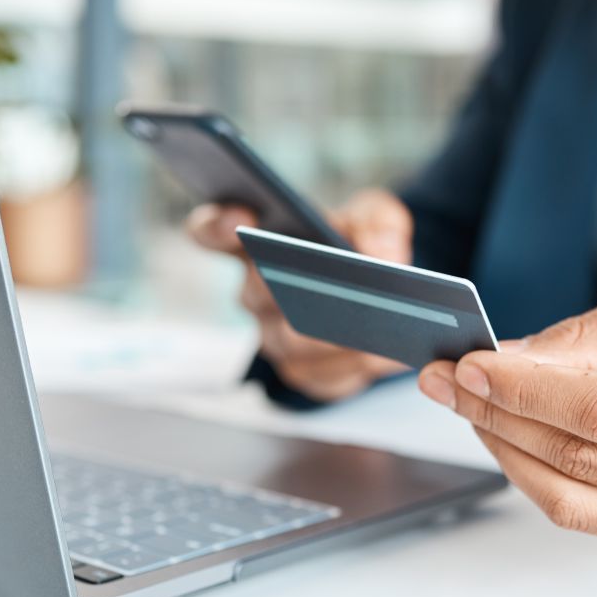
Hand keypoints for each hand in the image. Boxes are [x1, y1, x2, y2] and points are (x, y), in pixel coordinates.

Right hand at [188, 188, 411, 400]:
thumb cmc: (362, 244)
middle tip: (327, 281)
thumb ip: (380, 222)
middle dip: (291, 288)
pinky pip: (321, 379)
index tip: (239, 216)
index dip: (216, 225)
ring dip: (330, 336)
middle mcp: (255, 294)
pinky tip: (386, 356)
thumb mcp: (376, 217)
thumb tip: (382, 253)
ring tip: (374, 324)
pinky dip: (354, 368)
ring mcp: (275, 338)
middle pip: (256, 295)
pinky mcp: (306, 374)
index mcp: (258, 243)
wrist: (386, 294)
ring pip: (290, 344)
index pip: (211, 232)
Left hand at [417, 283, 596, 544]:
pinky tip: (514, 435)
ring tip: (470, 406)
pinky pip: (594, 515)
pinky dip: (541, 475)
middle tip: (448, 380)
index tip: (471, 365)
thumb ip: (594, 337)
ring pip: (577, 501)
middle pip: (583, 462)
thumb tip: (509, 360)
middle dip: (499, 419)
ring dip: (509, 453)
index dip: (526, 393)